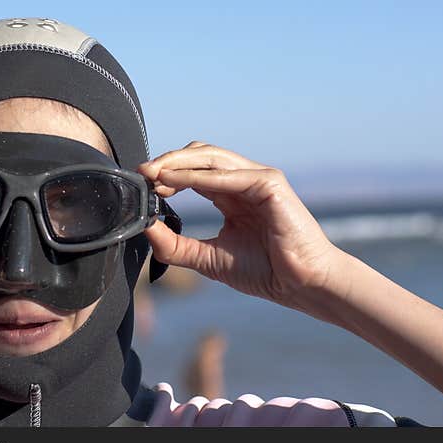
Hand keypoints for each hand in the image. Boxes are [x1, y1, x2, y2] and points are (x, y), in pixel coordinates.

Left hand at [137, 142, 345, 315]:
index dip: (165, 173)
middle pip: (200, 156)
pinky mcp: (270, 183)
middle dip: (168, 162)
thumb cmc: (265, 272)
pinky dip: (199, 177)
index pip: (193, 172)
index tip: (140, 183)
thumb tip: (144, 227)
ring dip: (179, 163)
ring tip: (154, 174)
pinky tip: (176, 182)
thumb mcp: (207, 258)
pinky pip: (229, 174)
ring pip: (212, 157)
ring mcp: (259, 178)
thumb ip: (176, 244)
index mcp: (231, 194)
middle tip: (142, 173)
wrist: (302, 285)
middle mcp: (244, 181)